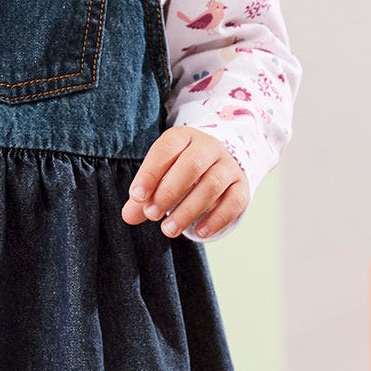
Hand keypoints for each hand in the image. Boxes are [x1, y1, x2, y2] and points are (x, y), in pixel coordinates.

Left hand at [122, 126, 247, 241]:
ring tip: (169, 230)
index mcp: (183, 137)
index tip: (137, 196)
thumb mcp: (158, 177)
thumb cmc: (177, 171)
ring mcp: (228, 165)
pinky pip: (234, 201)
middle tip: (152, 215)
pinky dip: (216, 219)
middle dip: (169, 192)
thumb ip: (142, 196)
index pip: (166, 150)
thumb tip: (129, 216)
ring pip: (212, 185)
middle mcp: (208, 147)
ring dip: (189, 210)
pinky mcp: (241, 186)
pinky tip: (198, 232)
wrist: (214, 165)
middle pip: (192, 165)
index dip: (150, 173)